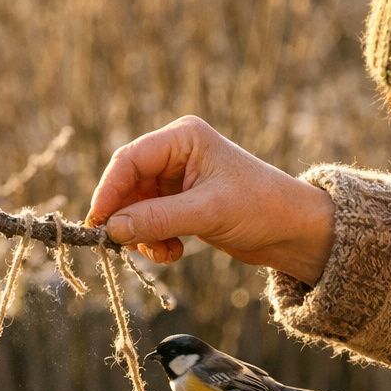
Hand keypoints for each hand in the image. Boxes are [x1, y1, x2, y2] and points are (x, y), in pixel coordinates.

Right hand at [86, 116, 335, 285]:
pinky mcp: (181, 202)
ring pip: (136, 206)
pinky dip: (155, 240)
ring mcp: (176, 178)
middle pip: (128, 183)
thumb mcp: (207, 213)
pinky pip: (150, 221)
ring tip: (164, 253)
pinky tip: (174, 252)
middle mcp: (176, 153)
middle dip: (127, 217)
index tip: (98, 224)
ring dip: (143, 233)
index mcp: (183, 138)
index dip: (109, 191)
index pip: (130, 160)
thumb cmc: (260, 207)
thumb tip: (112, 229)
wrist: (292, 230)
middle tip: (123, 245)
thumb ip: (157, 219)